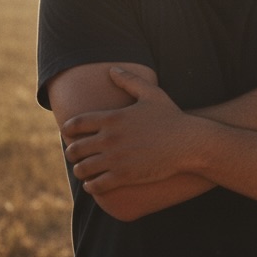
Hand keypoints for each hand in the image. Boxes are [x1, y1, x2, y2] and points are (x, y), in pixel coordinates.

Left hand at [61, 67, 202, 193]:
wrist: (189, 142)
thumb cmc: (172, 117)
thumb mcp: (152, 94)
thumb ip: (130, 80)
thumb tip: (112, 69)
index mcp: (112, 119)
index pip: (75, 124)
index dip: (67, 130)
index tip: (68, 134)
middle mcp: (110, 139)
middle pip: (75, 149)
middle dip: (71, 153)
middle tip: (74, 155)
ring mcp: (116, 159)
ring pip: (83, 169)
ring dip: (80, 171)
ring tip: (83, 171)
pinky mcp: (124, 176)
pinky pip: (97, 185)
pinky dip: (91, 186)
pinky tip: (93, 184)